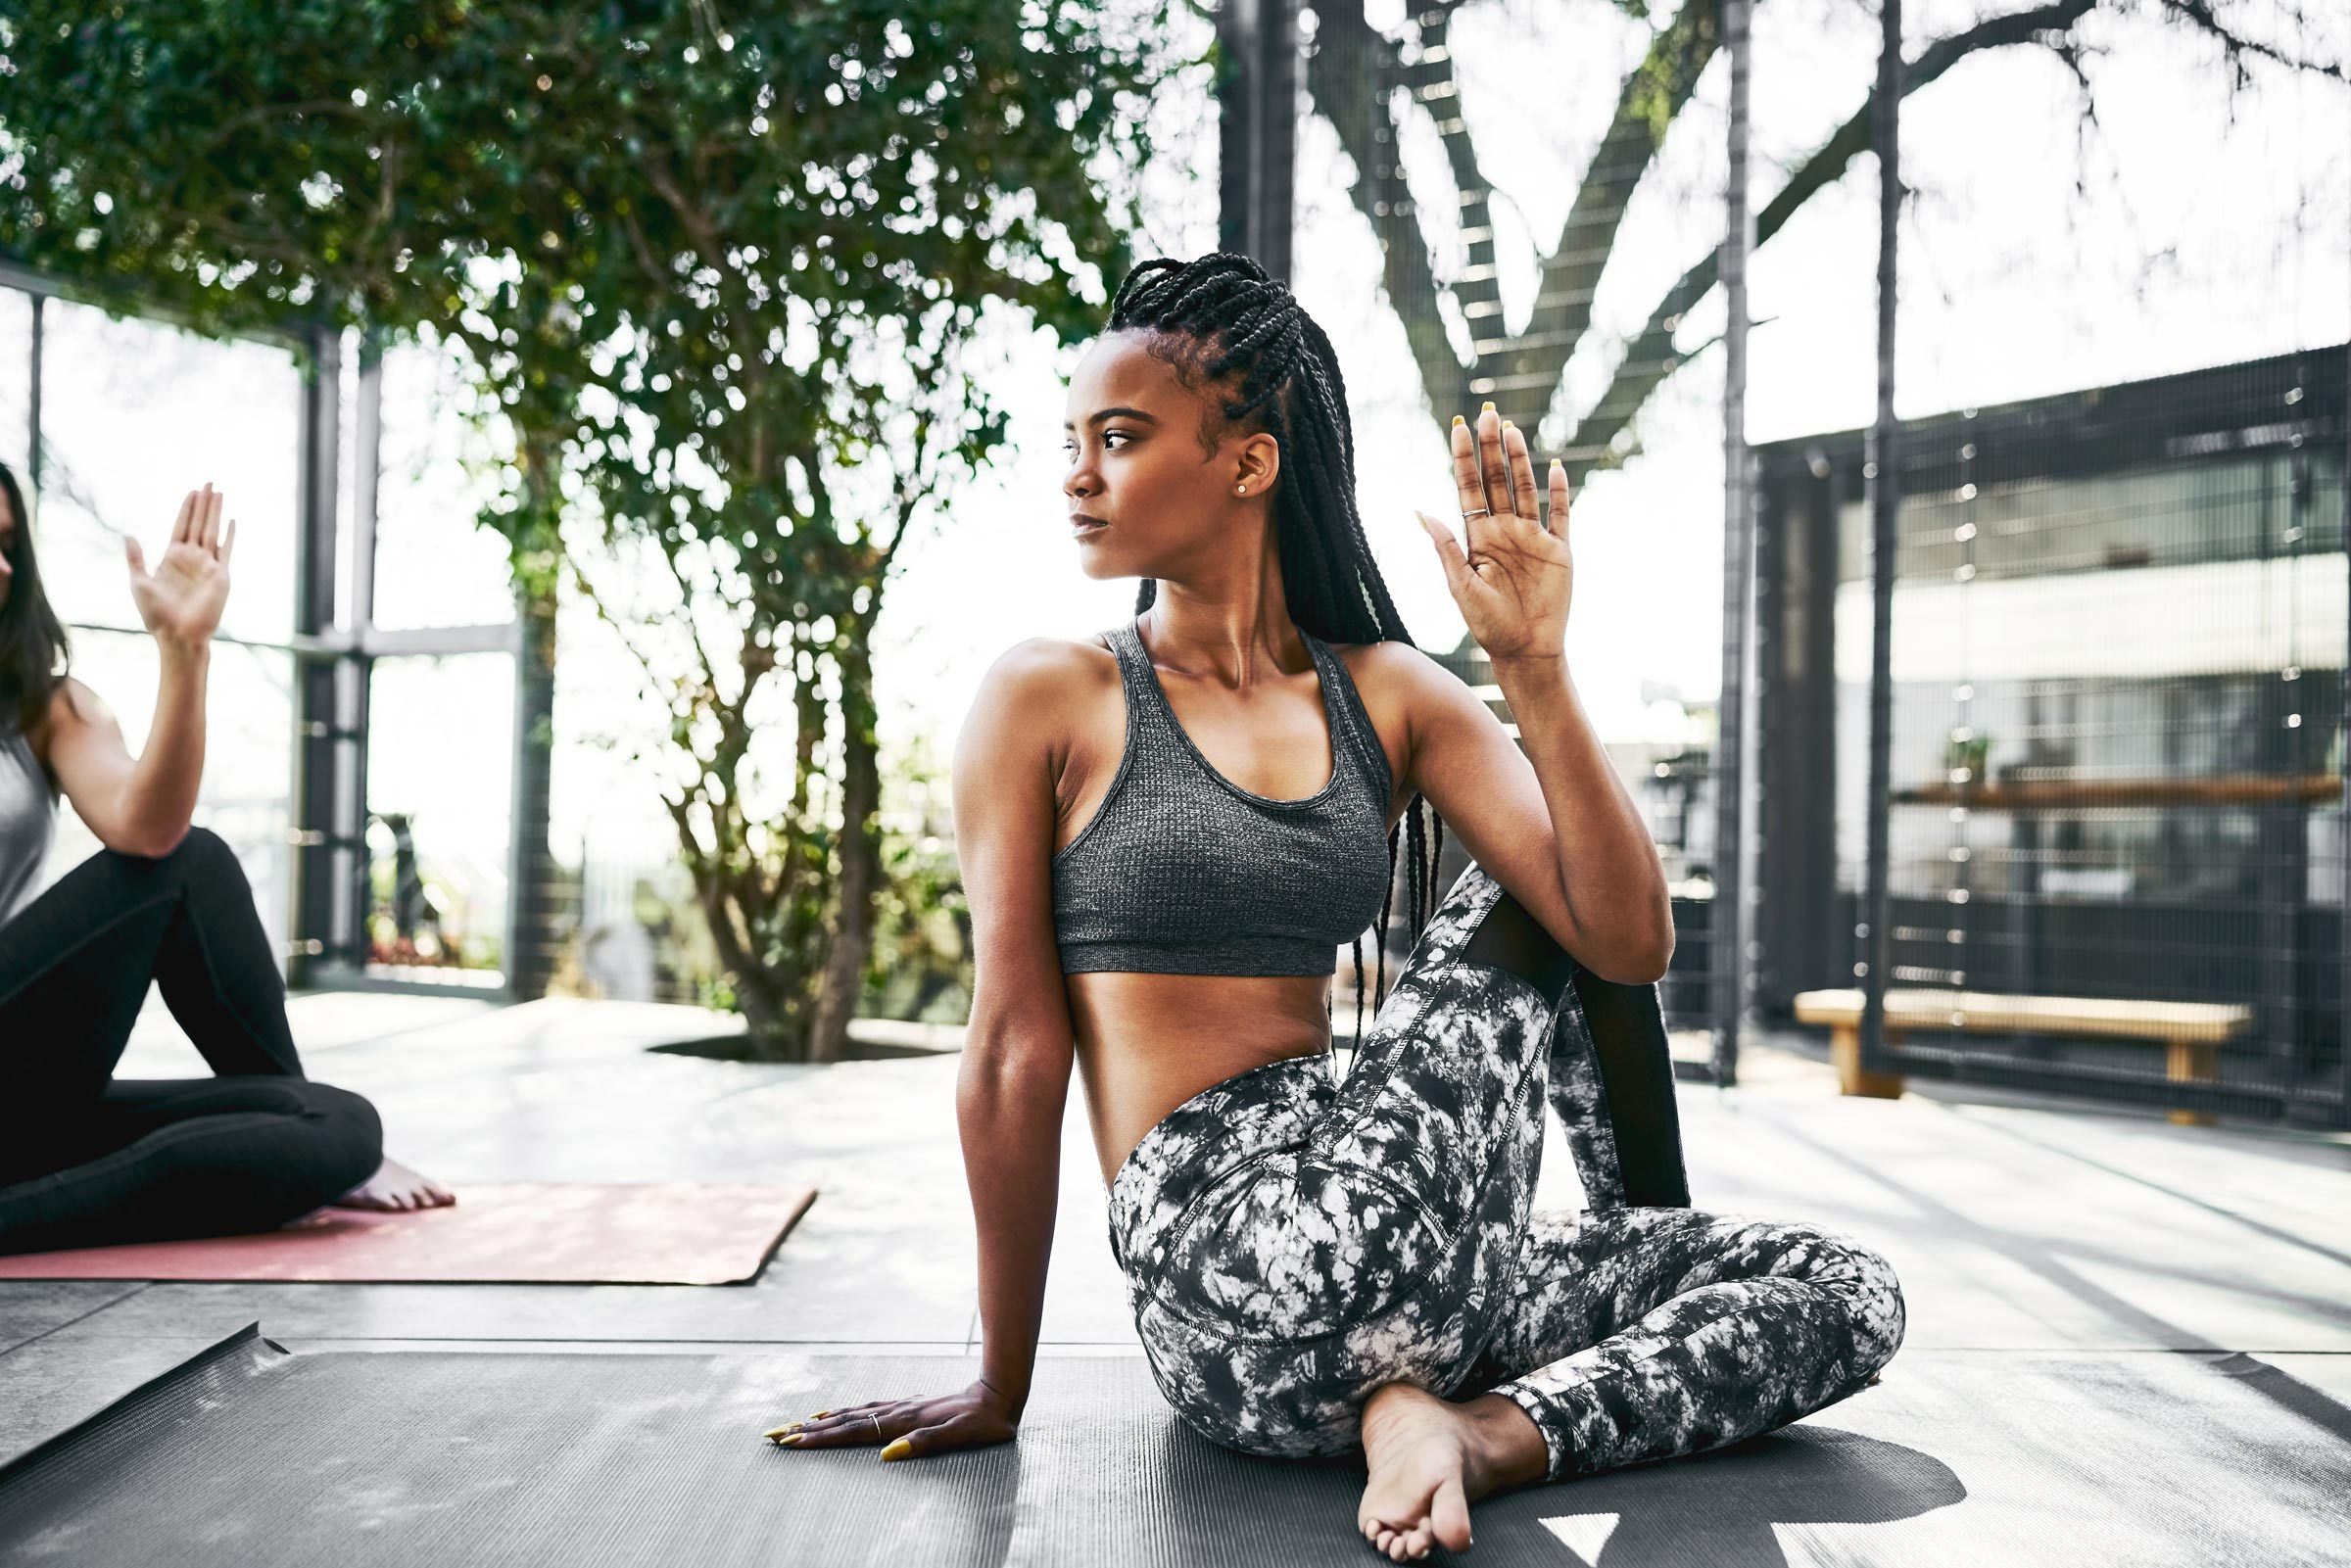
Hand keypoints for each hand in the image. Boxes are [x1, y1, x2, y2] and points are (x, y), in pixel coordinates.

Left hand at [128, 484, 234, 651]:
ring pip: (212, 531)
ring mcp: (208, 565)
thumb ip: (136, 559)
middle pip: (198, 523)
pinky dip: (230, 535)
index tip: (192, 491)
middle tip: (209, 482)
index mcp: (172, 559)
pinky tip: (232, 521)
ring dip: (215, 512)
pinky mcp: (221, 575)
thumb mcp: (139, 582)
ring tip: (219, 492)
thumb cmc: (156, 614)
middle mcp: (192, 558)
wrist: (178, 634)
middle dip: (203, 503)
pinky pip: (227, 550)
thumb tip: (128, 535)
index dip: (186, 509)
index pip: (181, 526)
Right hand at [763, 1377, 1018, 1461]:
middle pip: (844, 1422)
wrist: (1000, 1393)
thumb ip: (924, 1445)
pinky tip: (837, 1414)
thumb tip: (886, 1455)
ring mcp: (901, 1407)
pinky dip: (845, 1414)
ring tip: (795, 1425)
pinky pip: (867, 1410)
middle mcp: (897, 1412)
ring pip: (853, 1415)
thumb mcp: (960, 1437)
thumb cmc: (983, 1423)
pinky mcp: (908, 1406)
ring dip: (822, 1422)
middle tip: (774, 1435)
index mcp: (903, 1422)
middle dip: (808, 1431)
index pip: (853, 1433)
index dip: (820, 1439)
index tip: (790, 1441)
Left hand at [1413, 406, 1572, 663]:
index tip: (1457, 427)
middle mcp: (1504, 531)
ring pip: (1525, 489)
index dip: (1463, 459)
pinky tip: (1556, 466)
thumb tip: (1420, 512)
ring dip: (1520, 460)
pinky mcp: (1559, 549)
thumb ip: (1446, 547)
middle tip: (1487, 415)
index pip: (1468, 489)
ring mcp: (1533, 537)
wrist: (1525, 650)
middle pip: (1497, 480)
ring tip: (1511, 430)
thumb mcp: (1460, 586)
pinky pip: (1561, 513)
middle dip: (1490, 448)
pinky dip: (1560, 491)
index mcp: (1477, 538)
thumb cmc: (1488, 624)